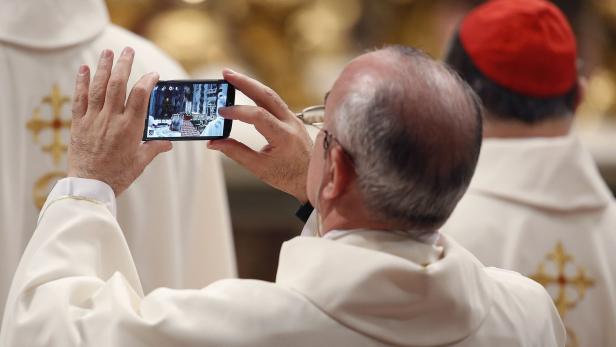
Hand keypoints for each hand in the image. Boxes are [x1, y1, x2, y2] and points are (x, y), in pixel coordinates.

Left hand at [68, 48, 171, 195]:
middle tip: (128, 51)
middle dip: (124, 65)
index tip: (153, 75)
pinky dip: (82, 82)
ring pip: (99, 87)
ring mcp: (94, 120)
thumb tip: (168, 143)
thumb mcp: (140, 162)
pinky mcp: (79, 123)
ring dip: (104, 67)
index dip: (147, 81)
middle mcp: (112, 120)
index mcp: (130, 128)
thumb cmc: (118, 176)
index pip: (140, 96)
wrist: (90, 186)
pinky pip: (80, 98)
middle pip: (118, 85)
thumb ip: (154, 147)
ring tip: (109, 52)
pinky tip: (85, 69)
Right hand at [208, 69, 312, 201]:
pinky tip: (247, 91)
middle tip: (226, 74)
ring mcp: (293, 119)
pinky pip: (274, 102)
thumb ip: (236, 152)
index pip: (258, 116)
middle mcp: (291, 123)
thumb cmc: (289, 176)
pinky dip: (259, 94)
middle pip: (267, 95)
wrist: (312, 179)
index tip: (221, 113)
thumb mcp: (259, 168)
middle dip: (245, 83)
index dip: (238, 112)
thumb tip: (214, 142)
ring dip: (251, 85)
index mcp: (284, 137)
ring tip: (232, 78)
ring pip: (271, 95)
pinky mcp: (292, 119)